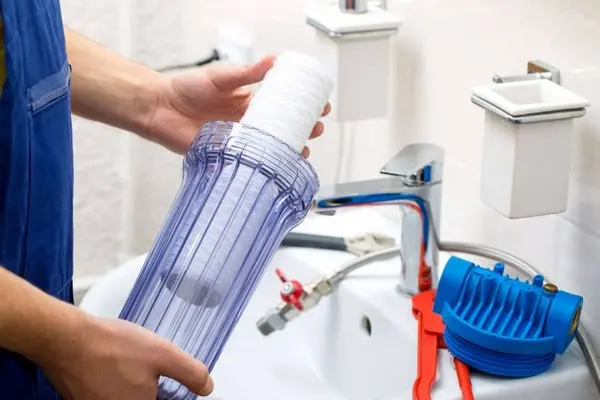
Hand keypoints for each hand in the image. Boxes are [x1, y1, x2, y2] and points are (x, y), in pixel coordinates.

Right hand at [41, 316, 212, 399]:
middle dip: (152, 387)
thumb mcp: (163, 354)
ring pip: (125, 395)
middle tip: (147, 365)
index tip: (167, 381)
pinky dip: (114, 379)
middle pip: (145, 399)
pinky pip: (107, 392)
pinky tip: (113, 362)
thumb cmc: (112, 347)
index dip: (171, 393)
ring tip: (129, 361)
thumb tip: (207, 387)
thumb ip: (190, 373)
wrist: (66, 339)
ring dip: (132, 382)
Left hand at [147, 55, 330, 156]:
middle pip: (281, 128)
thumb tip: (273, 60)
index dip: (301, 106)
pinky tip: (278, 165)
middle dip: (303, 129)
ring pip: (270, 146)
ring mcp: (239, 139)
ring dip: (288, 149)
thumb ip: (246, 73)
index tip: (319, 106)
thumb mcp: (221, 77)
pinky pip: (250, 160)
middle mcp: (247, 122)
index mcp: (248, 102)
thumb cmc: (186, 89)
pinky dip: (265, 163)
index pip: (282, 105)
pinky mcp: (227, 154)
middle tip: (316, 128)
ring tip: (303, 148)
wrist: (160, 108)